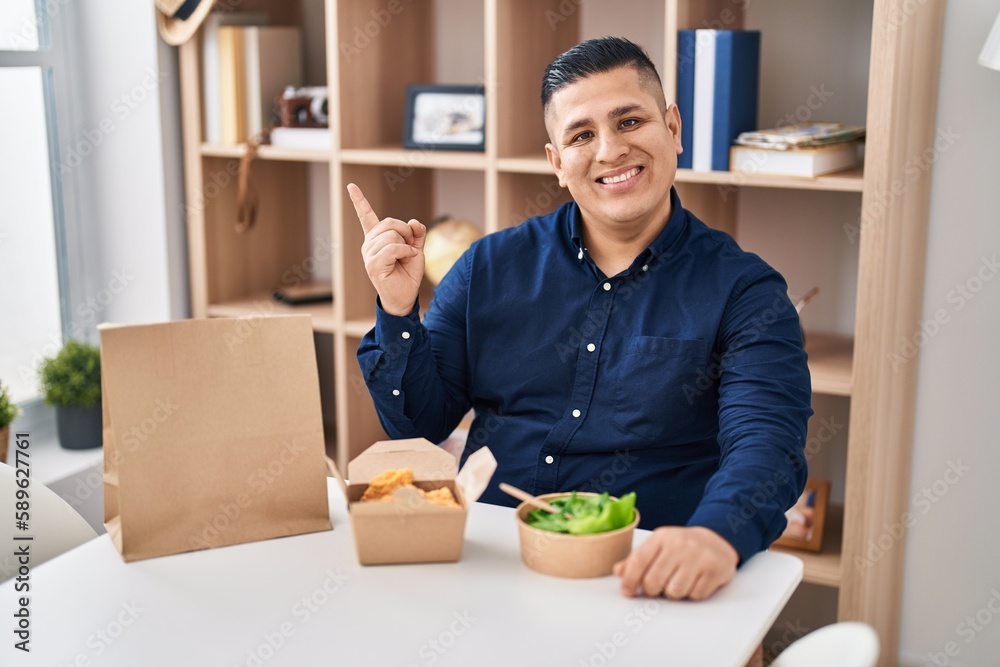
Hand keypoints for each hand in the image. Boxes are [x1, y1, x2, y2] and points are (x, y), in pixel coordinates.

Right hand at [348, 183, 425, 315]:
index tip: (351, 186)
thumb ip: (416, 234)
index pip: (366, 216)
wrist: (405, 296)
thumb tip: (414, 221)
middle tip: (410, 247)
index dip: (359, 200)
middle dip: (406, 232)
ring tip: (406, 257)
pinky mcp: (372, 264)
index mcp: (376, 238)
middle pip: (390, 223)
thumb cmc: (407, 272)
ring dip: (407, 245)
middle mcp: (369, 244)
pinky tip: (407, 258)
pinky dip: (405, 251)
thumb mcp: (416, 248)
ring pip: (392, 235)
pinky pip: (392, 248)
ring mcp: (368, 254)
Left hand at [613, 526, 737, 600]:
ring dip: (673, 593)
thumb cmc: (682, 546)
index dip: (630, 579)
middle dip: (652, 591)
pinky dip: (692, 594)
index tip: (627, 592)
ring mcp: (699, 557)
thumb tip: (618, 571)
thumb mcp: (659, 546)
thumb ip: (637, 559)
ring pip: (675, 591)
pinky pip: (695, 595)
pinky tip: (694, 582)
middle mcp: (680, 545)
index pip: (639, 560)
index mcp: (662, 537)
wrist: (717, 540)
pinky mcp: (715, 570)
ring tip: (677, 583)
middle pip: (654, 580)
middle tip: (655, 589)